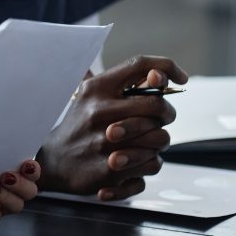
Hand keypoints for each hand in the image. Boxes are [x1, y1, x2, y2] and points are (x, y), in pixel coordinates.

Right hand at [37, 55, 188, 200]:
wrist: (53, 161)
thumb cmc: (81, 125)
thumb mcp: (92, 96)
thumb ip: (124, 83)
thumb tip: (159, 74)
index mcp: (95, 88)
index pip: (139, 65)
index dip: (166, 67)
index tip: (181, 79)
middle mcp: (98, 112)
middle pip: (158, 105)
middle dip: (166, 113)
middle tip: (159, 119)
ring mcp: (103, 142)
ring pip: (161, 138)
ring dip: (159, 141)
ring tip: (146, 142)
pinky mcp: (109, 170)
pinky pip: (153, 164)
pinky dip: (149, 163)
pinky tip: (136, 161)